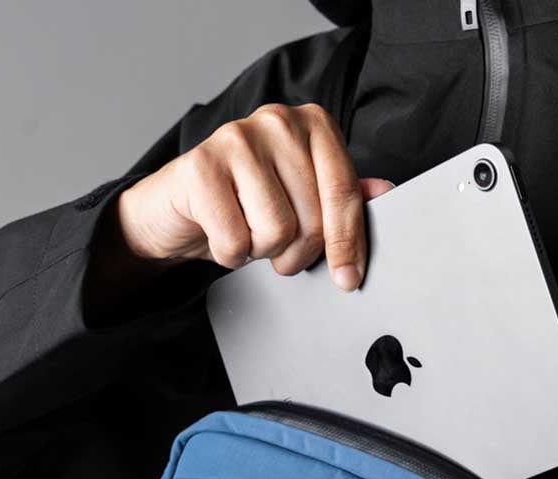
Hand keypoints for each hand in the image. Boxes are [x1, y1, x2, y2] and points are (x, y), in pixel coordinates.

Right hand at [112, 103, 392, 291]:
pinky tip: (219, 233)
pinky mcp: (201, 166)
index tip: (348, 279)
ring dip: (260, 252)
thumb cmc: (240, 204)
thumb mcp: (297, 199)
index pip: (345, 193)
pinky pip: (236, 241)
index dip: (349, 244)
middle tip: (273, 246)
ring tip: (246, 232)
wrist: (173, 211)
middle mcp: (278, 121)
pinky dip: (229, 254)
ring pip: (277, 231)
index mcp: (311, 124)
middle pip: (313, 219)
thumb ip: (339, 194)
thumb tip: (385, 192)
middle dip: (295, 252)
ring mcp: (237, 138)